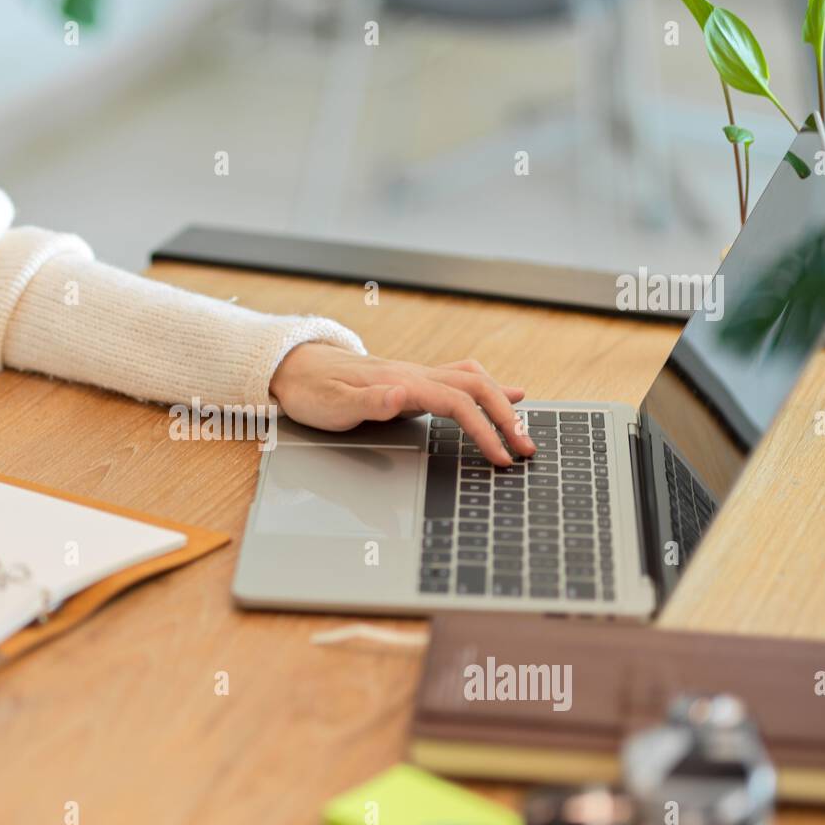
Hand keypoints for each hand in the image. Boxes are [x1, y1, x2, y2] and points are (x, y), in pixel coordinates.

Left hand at [268, 344, 536, 466]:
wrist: (296, 368)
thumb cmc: (312, 391)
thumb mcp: (332, 405)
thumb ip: (368, 403)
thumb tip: (401, 397)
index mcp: (402, 382)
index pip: (458, 403)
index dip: (484, 430)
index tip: (501, 456)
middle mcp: (415, 374)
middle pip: (476, 387)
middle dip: (506, 417)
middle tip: (528, 448)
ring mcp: (417, 375)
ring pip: (473, 379)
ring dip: (502, 402)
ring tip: (525, 427)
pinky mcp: (414, 381)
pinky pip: (461, 378)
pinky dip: (489, 387)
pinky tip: (508, 393)